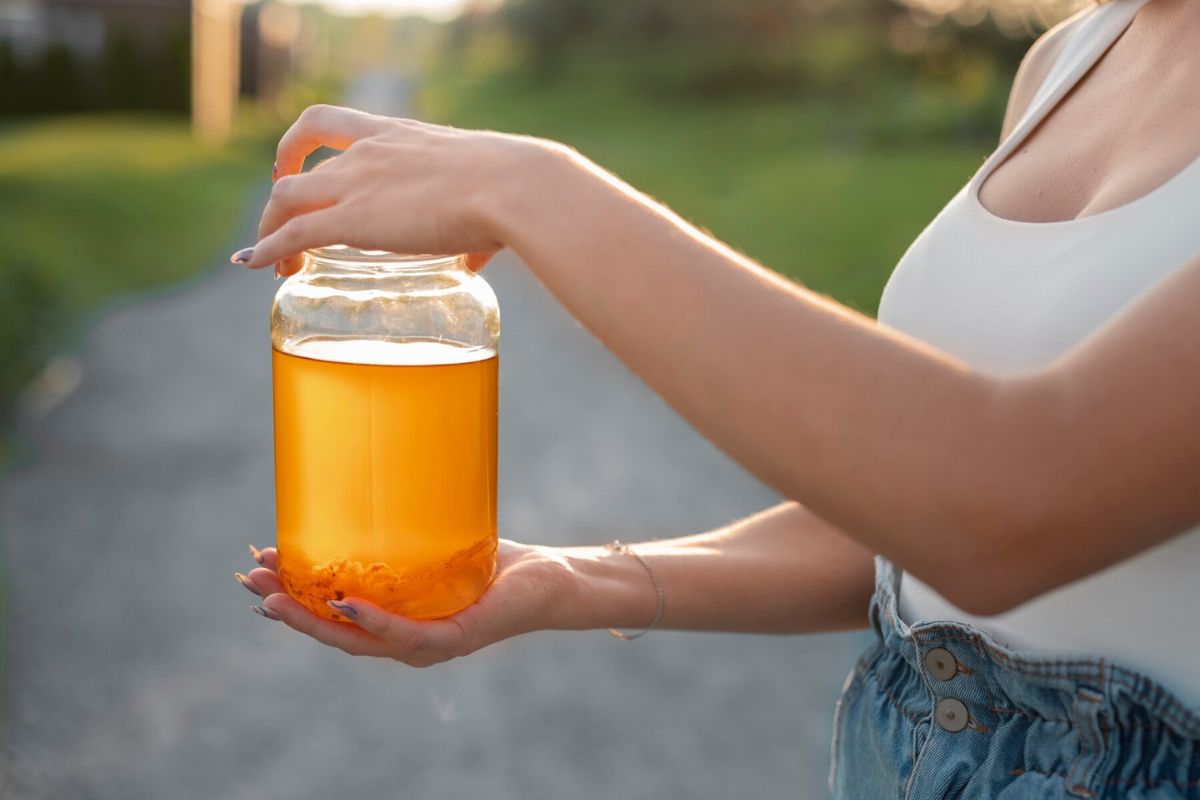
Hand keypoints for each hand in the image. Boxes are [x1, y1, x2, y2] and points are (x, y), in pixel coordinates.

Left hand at [234, 104, 562, 276]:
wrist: (510, 186)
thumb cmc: (511, 188)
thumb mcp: (483, 197)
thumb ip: (472, 231)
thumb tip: (475, 260)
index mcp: (395, 135)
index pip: (328, 123)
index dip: (299, 144)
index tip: (293, 168)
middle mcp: (367, 153)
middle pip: (298, 169)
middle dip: (282, 199)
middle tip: (280, 230)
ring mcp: (356, 183)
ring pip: (286, 199)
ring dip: (269, 229)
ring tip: (267, 259)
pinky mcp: (354, 218)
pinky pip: (294, 233)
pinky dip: (268, 249)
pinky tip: (257, 265)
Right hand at [236, 540, 578, 665]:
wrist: (550, 579)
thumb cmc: (493, 560)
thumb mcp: (436, 540)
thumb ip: (402, 528)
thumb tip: (364, 477)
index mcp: (394, 619)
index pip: (332, 613)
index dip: (293, 593)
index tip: (259, 562)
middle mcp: (404, 639)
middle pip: (333, 630)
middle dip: (287, 606)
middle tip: (250, 579)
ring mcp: (427, 644)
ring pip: (357, 640)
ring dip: (312, 618)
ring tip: (275, 596)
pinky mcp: (454, 638)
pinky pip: (405, 635)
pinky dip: (372, 622)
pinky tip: (343, 605)